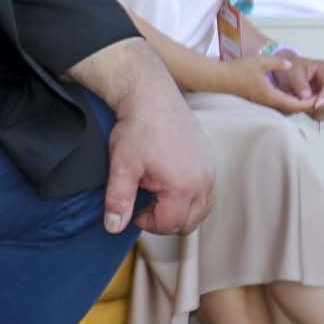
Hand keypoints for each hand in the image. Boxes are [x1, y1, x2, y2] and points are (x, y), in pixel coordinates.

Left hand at [102, 81, 212, 234]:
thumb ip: (118, 200)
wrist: (152, 96)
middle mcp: (204, 181)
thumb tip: (113, 227)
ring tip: (156, 193)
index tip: (133, 209)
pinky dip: (190, 198)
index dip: (146, 222)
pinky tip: (169, 184)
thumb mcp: (122, 166)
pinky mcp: (210, 162)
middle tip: (143, 203)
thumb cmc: (138, 128)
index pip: (168, 225)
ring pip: (201, 210)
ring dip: (179, 211)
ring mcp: (210, 171)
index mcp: (183, 186)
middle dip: (164, 220)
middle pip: (188, 223)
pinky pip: (207, 194)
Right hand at [217, 49, 323, 117]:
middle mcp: (268, 103)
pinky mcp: (258, 102)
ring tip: (307, 98)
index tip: (319, 99)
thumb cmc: (238, 70)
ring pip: (284, 110)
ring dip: (296, 106)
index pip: (295, 104)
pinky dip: (287, 104)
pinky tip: (290, 96)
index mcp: (271, 95)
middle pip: (292, 110)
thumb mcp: (260, 61)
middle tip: (317, 99)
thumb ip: (278, 63)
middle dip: (305, 106)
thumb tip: (290, 65)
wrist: (219, 79)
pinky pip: (277, 107)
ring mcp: (262, 104)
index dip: (308, 103)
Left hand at [269, 50, 323, 121]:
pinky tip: (307, 112)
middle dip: (322, 106)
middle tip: (307, 109)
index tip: (316, 105)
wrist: (285, 73)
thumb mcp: (293, 73)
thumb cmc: (290, 69)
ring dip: (319, 111)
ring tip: (304, 109)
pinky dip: (317, 114)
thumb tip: (307, 96)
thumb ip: (300, 84)